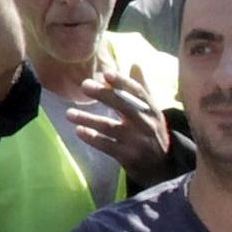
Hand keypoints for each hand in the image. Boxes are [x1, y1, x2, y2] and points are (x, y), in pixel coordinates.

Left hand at [61, 67, 179, 185]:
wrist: (163, 167)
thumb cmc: (153, 133)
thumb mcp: (152, 111)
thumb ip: (141, 89)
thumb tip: (135, 63)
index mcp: (151, 109)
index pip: (138, 92)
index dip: (123, 82)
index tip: (107, 74)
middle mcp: (145, 123)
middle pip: (122, 105)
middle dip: (103, 94)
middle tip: (84, 85)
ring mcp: (136, 141)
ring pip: (108, 126)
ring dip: (87, 119)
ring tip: (69, 114)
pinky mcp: (127, 156)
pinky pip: (105, 145)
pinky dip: (91, 138)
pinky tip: (79, 131)